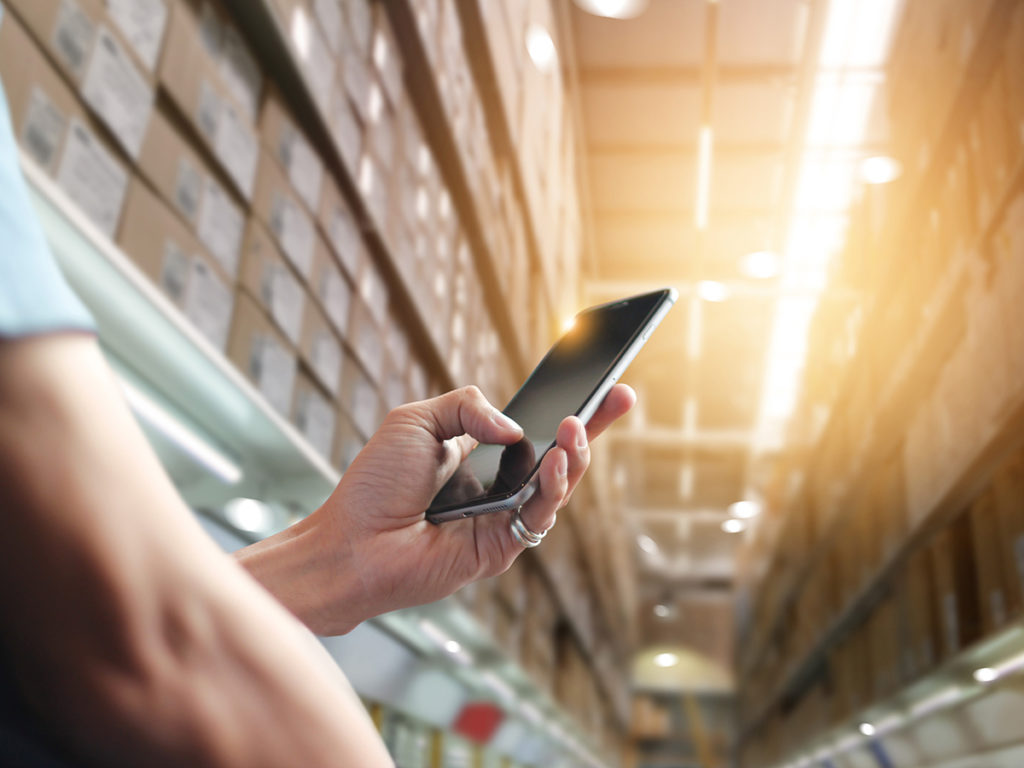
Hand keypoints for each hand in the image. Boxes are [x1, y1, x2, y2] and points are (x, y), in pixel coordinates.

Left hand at [237, 384, 634, 634]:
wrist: (351, 541)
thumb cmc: (375, 484)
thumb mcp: (416, 421)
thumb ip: (466, 406)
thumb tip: (515, 426)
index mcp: (480, 455)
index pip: (536, 428)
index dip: (570, 409)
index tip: (601, 383)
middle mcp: (498, 486)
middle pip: (559, 455)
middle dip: (592, 427)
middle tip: (616, 397)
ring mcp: (504, 517)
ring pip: (558, 485)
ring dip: (573, 454)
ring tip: (573, 426)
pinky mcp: (503, 547)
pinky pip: (539, 514)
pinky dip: (551, 486)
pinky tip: (553, 461)